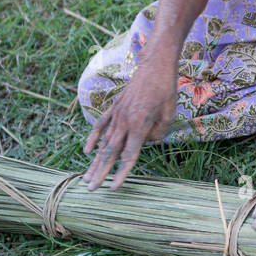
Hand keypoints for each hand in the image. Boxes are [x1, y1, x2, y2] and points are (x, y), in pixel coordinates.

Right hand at [82, 53, 177, 190]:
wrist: (154, 66)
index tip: (112, 189)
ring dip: (94, 161)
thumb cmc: (165, 90)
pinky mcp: (113, 108)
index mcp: (139, 126)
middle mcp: (124, 122)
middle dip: (100, 173)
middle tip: (90, 189)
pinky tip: (87, 151)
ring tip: (86, 177)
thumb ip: (158, 133)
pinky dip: (92, 138)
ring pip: (103, 142)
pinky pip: (100, 126)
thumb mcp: (169, 115)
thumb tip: (148, 143)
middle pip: (110, 153)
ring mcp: (116, 114)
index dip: (120, 174)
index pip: (128, 156)